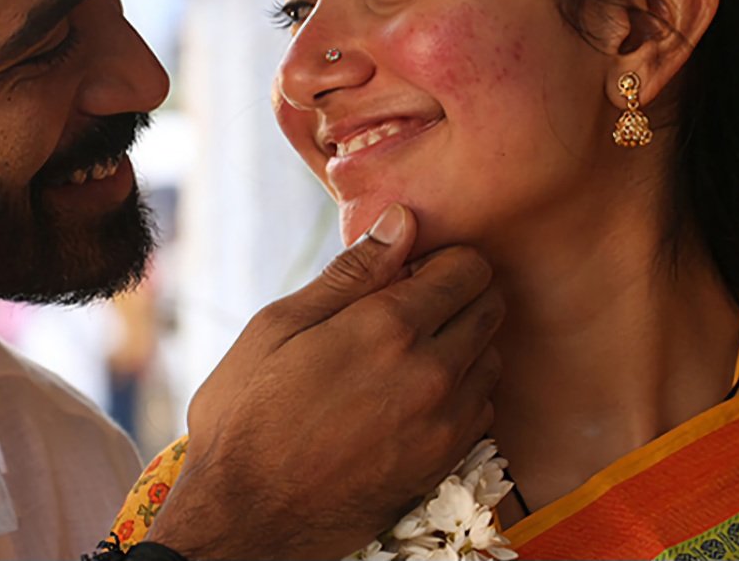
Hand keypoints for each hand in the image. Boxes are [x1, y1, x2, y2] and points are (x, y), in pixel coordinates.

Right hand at [148, 205, 502, 559]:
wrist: (247, 517)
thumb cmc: (247, 414)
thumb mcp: (278, 327)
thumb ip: (350, 274)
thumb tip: (403, 221)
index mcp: (388, 327)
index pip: (467, 267)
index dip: (441, 258)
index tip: (409, 269)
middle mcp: (431, 372)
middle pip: (490, 307)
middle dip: (459, 293)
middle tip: (409, 305)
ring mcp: (444, 423)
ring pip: (491, 358)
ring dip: (462, 344)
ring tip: (408, 353)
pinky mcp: (445, 463)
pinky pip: (482, 408)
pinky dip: (460, 392)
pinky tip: (412, 396)